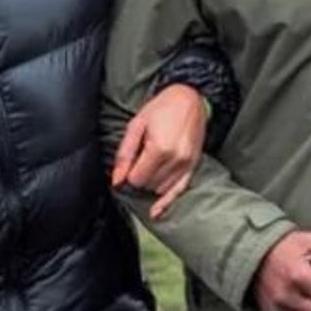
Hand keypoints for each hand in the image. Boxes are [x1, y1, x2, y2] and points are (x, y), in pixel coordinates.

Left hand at [111, 83, 207, 219]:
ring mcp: (187, 165)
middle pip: (148, 185)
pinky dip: (167, 202)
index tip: (128, 165)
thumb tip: (116, 180)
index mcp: (160, 149)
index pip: (137, 179)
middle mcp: (176, 160)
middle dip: (139, 177)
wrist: (190, 98)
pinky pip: (180, 190)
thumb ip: (125, 155)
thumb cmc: (161, 108)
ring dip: (151, 183)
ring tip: (150, 163)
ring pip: (160, 189)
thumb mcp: (136, 126)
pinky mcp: (194, 166)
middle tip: (139, 159)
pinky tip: (156, 213)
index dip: (128, 174)